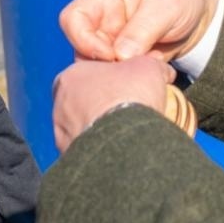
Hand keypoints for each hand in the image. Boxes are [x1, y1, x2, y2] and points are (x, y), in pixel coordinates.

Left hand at [52, 55, 174, 151]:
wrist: (125, 139)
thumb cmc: (131, 95)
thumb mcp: (149, 67)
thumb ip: (152, 65)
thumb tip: (163, 71)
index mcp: (71, 76)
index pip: (87, 74)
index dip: (109, 80)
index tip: (127, 86)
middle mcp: (60, 104)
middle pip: (82, 101)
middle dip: (102, 105)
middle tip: (126, 110)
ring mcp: (62, 133)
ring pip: (82, 127)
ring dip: (99, 129)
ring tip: (124, 134)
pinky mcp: (70, 157)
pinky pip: (85, 151)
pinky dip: (99, 150)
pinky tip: (118, 150)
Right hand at [58, 0, 218, 62]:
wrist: (202, 13)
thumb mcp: (168, 5)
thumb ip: (143, 28)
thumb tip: (119, 56)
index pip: (73, 17)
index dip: (83, 40)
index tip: (111, 56)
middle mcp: (104, 19)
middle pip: (81, 47)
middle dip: (104, 64)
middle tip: (133, 69)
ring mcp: (112, 40)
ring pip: (97, 66)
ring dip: (119, 74)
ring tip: (148, 68)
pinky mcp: (124, 59)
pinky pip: (116, 75)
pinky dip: (131, 79)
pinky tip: (152, 74)